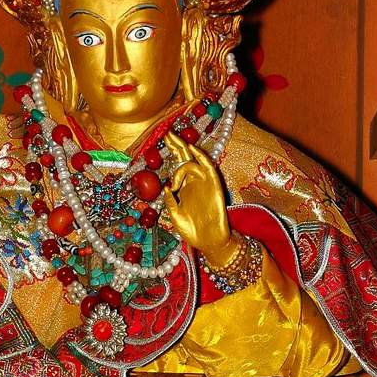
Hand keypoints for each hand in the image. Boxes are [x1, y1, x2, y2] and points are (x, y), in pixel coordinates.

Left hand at [162, 131, 238, 269]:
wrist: (208, 242)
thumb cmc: (192, 231)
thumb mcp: (174, 215)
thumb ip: (169, 201)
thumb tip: (166, 187)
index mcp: (184, 187)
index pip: (178, 163)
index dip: (172, 150)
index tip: (163, 138)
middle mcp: (194, 182)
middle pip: (185, 158)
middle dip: (177, 145)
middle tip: (168, 133)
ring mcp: (204, 183)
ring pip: (193, 163)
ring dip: (183, 161)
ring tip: (175, 181)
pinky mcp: (213, 186)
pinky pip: (208, 168)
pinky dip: (201, 158)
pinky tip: (193, 150)